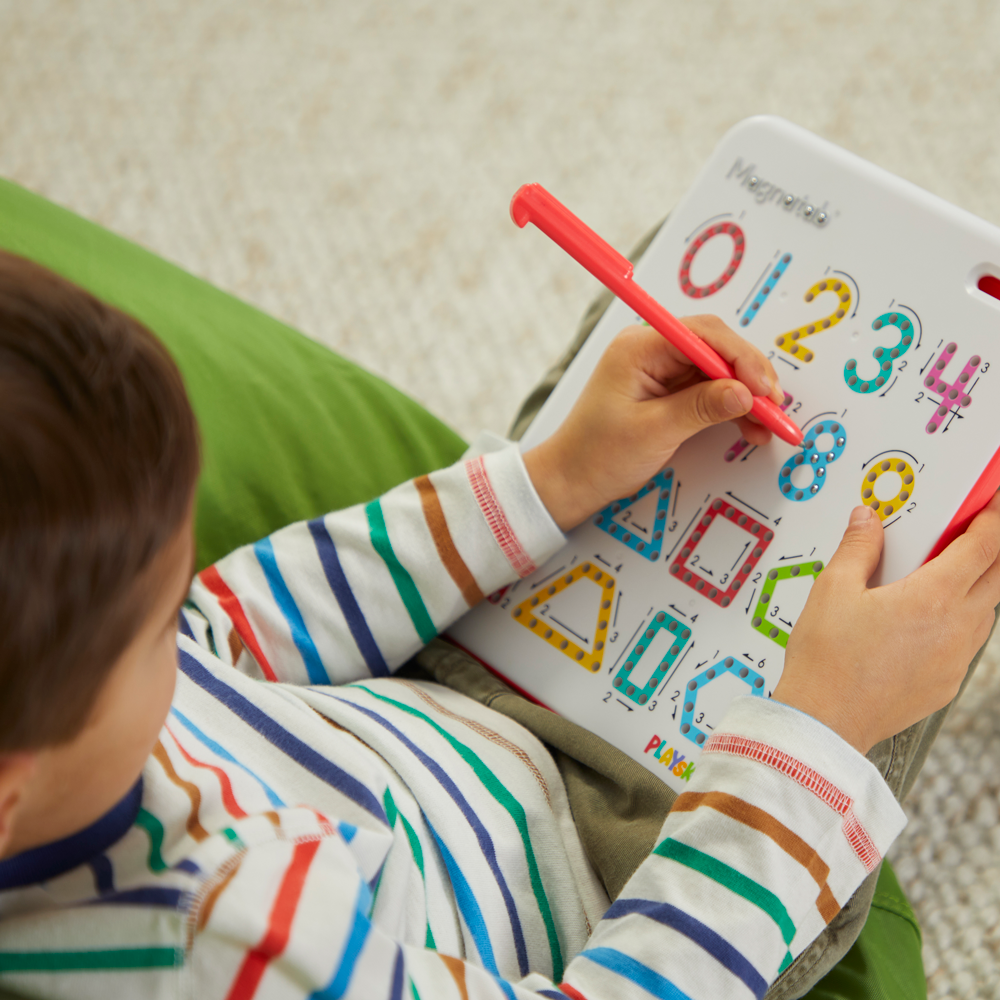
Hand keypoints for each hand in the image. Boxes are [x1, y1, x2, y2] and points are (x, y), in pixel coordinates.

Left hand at [523, 317, 783, 530]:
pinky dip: (732, 407)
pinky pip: (709, 390)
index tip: (764, 388)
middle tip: (774, 407)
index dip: (741, 358)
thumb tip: (745, 393)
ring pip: (718, 371)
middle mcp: (650, 350)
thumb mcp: (653, 432)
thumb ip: (701, 408)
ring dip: (746, 395)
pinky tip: (750, 428)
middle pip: (716, 348)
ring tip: (767, 425)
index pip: (703, 335)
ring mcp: (660, 370)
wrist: (571, 481)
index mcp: (638, 348)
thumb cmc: (597, 455)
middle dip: (749, 376)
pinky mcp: (668, 391)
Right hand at [773, 494, 999, 754]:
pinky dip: (957, 620)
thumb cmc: (827, 661)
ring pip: (984, 609)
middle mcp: (956, 628)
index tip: (992, 500)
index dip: (993, 515)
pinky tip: (925, 620)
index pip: (983, 544)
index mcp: (933, 598)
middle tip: (974, 530)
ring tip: (940, 575)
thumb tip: (867, 520)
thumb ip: (857, 548)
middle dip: (991, 546)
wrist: (825, 721)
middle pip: (997, 574)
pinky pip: (966, 641)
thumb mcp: (832, 589)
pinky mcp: (947, 683)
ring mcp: (956, 659)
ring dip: (974, 585)